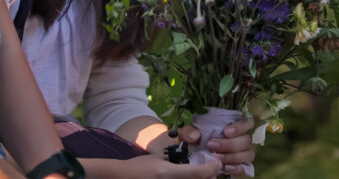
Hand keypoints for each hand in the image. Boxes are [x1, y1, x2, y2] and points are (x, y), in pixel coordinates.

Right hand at [83, 155, 220, 178]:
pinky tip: (189, 177)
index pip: (199, 173)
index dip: (212, 168)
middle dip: (209, 177)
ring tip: (202, 173)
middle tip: (212, 170)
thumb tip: (194, 165)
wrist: (121, 177)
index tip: (217, 163)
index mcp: (167, 173)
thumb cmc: (138, 167)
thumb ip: (176, 163)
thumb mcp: (157, 160)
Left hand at [178, 119, 254, 176]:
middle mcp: (242, 140)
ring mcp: (244, 154)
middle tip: (212, 146)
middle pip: (247, 140)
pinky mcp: (241, 167)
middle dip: (230, 144)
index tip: (226, 132)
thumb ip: (189, 132)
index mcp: (234, 128)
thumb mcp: (189, 134)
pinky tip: (226, 168)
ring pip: (248, 154)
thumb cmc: (197, 142)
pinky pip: (245, 168)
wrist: (197, 159)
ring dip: (232, 156)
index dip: (240, 126)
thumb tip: (195, 136)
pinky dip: (236, 168)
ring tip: (217, 158)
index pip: (248, 122)